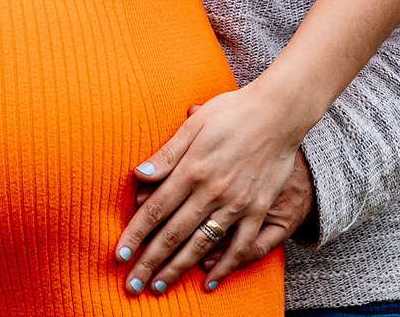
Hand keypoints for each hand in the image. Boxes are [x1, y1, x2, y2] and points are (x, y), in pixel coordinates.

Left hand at [114, 86, 301, 295]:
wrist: (279, 113)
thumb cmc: (232, 112)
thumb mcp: (196, 123)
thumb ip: (168, 154)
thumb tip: (139, 175)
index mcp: (192, 168)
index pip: (156, 209)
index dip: (136, 234)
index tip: (119, 255)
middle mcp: (212, 191)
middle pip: (174, 234)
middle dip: (150, 261)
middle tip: (131, 284)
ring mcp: (236, 204)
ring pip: (201, 245)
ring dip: (178, 269)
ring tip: (158, 288)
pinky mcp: (257, 210)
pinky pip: (239, 246)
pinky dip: (223, 267)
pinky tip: (207, 283)